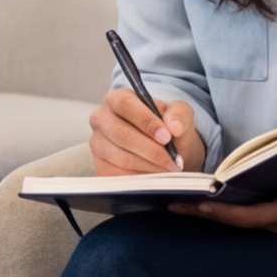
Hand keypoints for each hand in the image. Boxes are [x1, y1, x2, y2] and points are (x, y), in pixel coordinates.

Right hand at [88, 88, 204, 173]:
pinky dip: (142, 177)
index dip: (145, 121)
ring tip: (168, 167)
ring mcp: (97, 144)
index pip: (124, 104)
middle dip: (150, 149)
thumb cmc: (167, 128)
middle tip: (172, 159)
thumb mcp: (179, 114)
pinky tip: (156, 174)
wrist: (164, 150)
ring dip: (150, 165)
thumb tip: (174, 127)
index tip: (166, 137)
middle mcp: (101, 119)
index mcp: (116, 99)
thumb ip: (179, 114)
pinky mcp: (101, 167)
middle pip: (121, 134)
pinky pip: (120, 175)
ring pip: (121, 157)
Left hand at [174, 164, 276, 236]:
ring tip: (177, 196)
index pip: (246, 217)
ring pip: (235, 216)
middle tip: (167, 200)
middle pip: (232, 219)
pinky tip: (208, 192)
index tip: (195, 202)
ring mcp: (276, 218)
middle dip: (201, 211)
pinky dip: (223, 203)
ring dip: (208, 208)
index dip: (220, 211)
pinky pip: (243, 211)